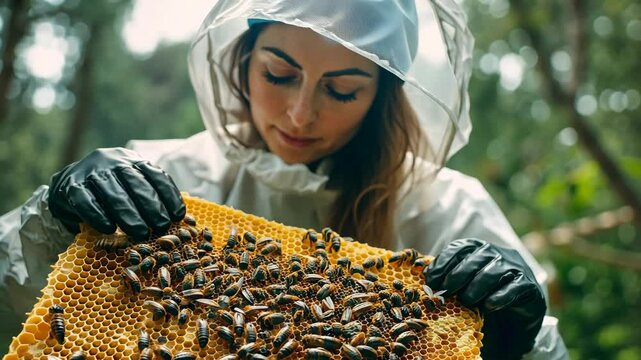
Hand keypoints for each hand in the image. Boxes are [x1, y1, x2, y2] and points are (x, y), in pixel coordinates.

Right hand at [48, 148, 185, 240]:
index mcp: (132, 160)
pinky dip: (98, 216)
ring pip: (113, 193)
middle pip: (135, 184)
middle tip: (161, 227)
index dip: (169, 195)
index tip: (178, 216)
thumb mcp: (131, 188)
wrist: (67, 186)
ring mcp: (90, 172)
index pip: (155, 175)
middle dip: (151, 207)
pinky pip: (85, 202)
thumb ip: (150, 197)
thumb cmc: (110, 193)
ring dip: (128, 215)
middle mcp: (112, 161)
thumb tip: (178, 219)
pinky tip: (109, 229)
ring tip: (141, 233)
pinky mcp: (70, 186)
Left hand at [424, 238, 545, 359]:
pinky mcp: (529, 285)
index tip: (431, 280)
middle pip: (474, 258)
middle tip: (445, 293)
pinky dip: (499, 297)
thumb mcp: (464, 285)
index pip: (458, 248)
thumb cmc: (484, 297)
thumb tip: (425, 277)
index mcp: (478, 249)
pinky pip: (513, 288)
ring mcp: (515, 267)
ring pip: (492, 272)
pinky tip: (488, 307)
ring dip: (476, 288)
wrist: (517, 317)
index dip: (443, 263)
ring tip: (466, 302)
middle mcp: (497, 253)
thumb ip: (448, 279)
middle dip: (456, 276)